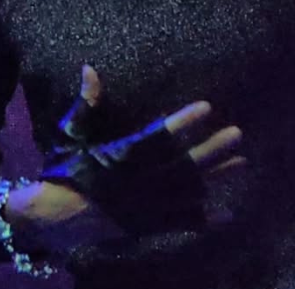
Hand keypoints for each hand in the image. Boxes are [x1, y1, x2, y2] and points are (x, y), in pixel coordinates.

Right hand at [4, 66, 245, 252]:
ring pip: (187, 193)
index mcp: (118, 158)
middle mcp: (135, 184)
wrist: (52, 219)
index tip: (206, 107)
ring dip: (215, 178)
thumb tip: (89, 68)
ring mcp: (143, 208)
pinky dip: (204, 219)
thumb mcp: (71, 134)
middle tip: (237, 134)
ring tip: (242, 163)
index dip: (182, 123)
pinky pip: (180, 223)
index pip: (157, 137)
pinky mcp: (145, 226)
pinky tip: (228, 212)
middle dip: (210, 150)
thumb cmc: (65, 170)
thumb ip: (86, 104)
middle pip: (181, 166)